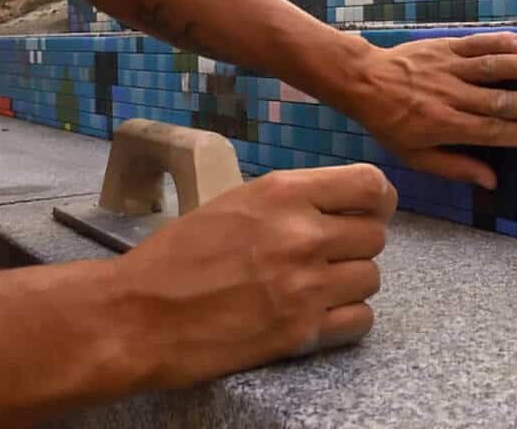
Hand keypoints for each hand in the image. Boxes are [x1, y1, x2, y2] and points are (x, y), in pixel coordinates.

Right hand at [112, 164, 396, 388]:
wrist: (138, 315)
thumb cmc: (178, 255)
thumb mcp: (235, 203)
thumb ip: (290, 201)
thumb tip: (341, 204)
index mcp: (282, 193)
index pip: (369, 184)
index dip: (378, 198)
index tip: (371, 209)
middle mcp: (302, 234)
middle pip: (376, 234)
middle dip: (357, 243)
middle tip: (329, 253)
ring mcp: (305, 285)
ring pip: (372, 277)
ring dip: (351, 281)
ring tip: (319, 284)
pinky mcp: (301, 332)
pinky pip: (361, 319)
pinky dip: (347, 317)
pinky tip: (320, 313)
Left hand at [347, 32, 516, 188]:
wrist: (362, 81)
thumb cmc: (390, 123)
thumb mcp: (415, 156)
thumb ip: (455, 167)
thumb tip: (493, 182)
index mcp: (445, 126)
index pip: (494, 131)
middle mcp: (450, 96)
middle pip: (501, 99)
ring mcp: (447, 68)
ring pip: (492, 67)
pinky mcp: (443, 46)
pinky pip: (475, 43)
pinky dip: (499, 41)